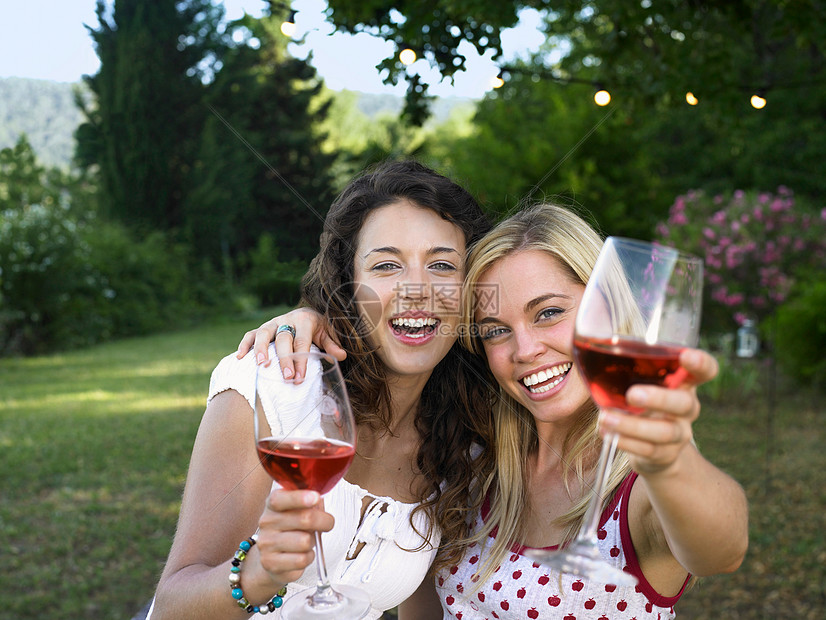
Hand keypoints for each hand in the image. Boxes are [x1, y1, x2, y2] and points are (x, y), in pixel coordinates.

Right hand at [236, 308, 345, 379]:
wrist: (308, 312)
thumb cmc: (319, 327)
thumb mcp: (328, 333)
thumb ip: (332, 344)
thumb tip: (342, 356)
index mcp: (305, 320)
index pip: (302, 342)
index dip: (301, 360)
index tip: (300, 378)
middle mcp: (287, 319)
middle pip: (284, 338)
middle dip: (285, 358)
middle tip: (287, 377)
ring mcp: (273, 322)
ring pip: (263, 333)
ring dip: (260, 349)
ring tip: (260, 365)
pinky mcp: (263, 327)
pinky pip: (251, 334)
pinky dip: (244, 344)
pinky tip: (239, 357)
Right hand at [256, 489, 332, 584]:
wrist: (272, 557)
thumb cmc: (291, 530)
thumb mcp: (299, 510)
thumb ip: (310, 503)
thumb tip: (319, 501)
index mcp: (273, 504)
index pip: (280, 499)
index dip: (299, 498)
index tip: (316, 497)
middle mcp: (267, 522)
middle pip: (304, 518)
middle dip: (324, 521)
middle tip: (326, 523)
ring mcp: (266, 543)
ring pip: (305, 541)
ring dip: (313, 542)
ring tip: (307, 541)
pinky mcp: (270, 563)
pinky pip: (302, 559)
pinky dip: (309, 557)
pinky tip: (302, 554)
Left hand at [599, 348, 718, 474]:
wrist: (657, 450)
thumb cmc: (642, 402)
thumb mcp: (639, 381)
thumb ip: (621, 364)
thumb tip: (575, 338)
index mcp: (683, 382)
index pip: (705, 370)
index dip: (701, 363)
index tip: (686, 356)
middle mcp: (686, 407)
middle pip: (684, 403)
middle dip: (659, 398)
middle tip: (632, 394)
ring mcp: (679, 433)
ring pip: (665, 432)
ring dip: (633, 425)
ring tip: (605, 418)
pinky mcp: (664, 455)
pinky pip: (649, 451)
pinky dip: (626, 442)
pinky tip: (607, 433)